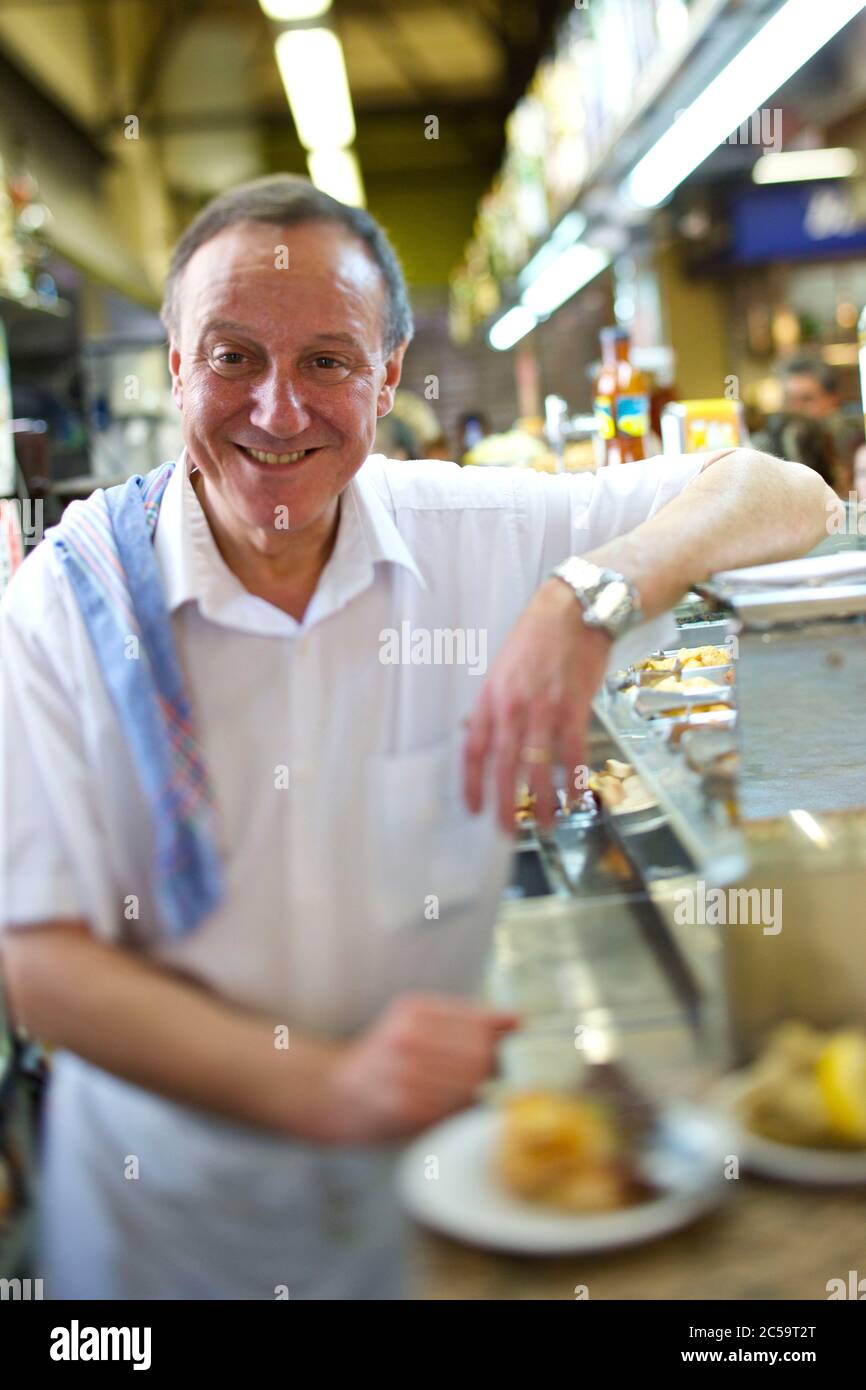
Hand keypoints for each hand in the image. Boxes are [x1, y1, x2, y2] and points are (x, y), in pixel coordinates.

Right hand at [328, 994, 518, 1141]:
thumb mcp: (415, 1024)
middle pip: (481, 1054)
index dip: (506, 1035)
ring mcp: (406, 1073)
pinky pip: (454, 1107)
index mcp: (414, 1010)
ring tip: (465, 1088)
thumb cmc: (385, 1058)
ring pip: (471, 1083)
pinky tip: (447, 1103)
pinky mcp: (407, 1107)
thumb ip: (462, 1022)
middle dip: (495, 1065)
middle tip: (495, 1072)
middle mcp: (409, 1037)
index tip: (521, 1039)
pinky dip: (460, 1107)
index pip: (481, 1021)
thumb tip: (518, 1021)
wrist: (335, 1093)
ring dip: (477, 1089)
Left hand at [463, 576, 612, 832]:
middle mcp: (513, 706)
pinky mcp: (574, 707)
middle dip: (504, 804)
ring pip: (539, 765)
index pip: (473, 749)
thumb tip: (487, 739)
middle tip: (508, 831)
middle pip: (503, 765)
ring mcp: (545, 708)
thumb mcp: (503, 670)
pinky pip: (572, 752)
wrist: (573, 611)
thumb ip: (495, 706)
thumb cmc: (536, 639)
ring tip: (547, 824)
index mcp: (490, 697)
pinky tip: (576, 797)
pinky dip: (574, 778)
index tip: (473, 809)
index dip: (472, 784)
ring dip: (543, 800)